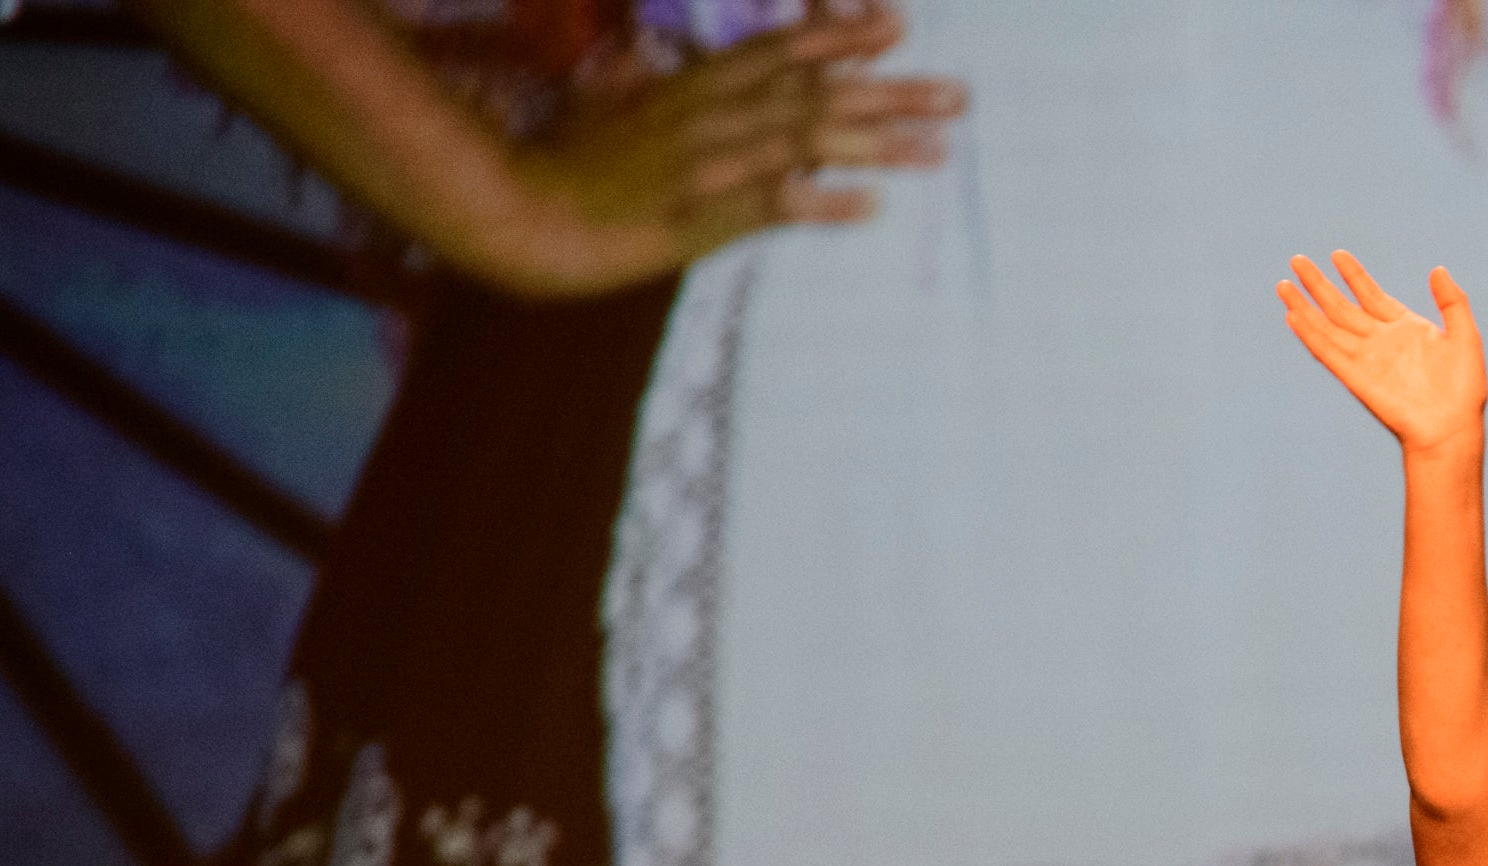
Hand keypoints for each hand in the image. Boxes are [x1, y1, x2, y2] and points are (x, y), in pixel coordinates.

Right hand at [499, 8, 963, 294]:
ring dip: (880, 144)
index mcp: (697, 87)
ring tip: (939, 149)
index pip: (782, 50)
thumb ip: (683, 94)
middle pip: (818, 94)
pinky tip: (871, 207)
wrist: (530, 211)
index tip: (897, 28)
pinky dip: (824, 203)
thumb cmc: (578, 164)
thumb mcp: (630, 109)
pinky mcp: (703, 214)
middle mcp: (713, 114)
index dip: (841, 37)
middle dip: (893, 93)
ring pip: (809, 140)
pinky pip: (774, 204)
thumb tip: (723, 84)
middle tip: (957, 97)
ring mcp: (711, 162)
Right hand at [1277, 251, 1486, 455]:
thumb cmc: (1464, 391)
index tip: (1337, 255)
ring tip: (1283, 285)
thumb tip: (1437, 270)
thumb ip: (1453, 302)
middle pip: (1342, 307)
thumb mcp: (1466, 337)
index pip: (1371, 294)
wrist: (1452, 429)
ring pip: (1328, 326)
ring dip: (1305, 307)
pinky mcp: (1357, 379)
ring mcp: (1366, 359)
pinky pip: (1328, 352)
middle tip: (1297, 260)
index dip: (1353, 275)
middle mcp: (1380, 341)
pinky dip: (1310, 335)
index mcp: (1405, 328)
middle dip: (1319, 284)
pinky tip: (1293, 317)